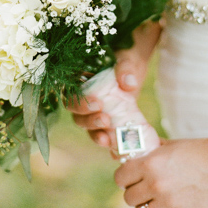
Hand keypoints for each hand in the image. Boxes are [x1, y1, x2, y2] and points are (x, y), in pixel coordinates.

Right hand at [67, 21, 161, 151]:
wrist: (136, 68)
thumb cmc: (126, 59)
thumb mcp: (127, 59)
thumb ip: (126, 68)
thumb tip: (128, 84)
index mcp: (80, 82)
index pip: (71, 97)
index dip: (80, 104)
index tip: (98, 103)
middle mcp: (83, 99)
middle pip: (77, 116)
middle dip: (89, 120)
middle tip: (105, 119)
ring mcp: (95, 112)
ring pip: (88, 128)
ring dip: (96, 135)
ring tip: (108, 138)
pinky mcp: (107, 122)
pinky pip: (102, 135)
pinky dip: (107, 143)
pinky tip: (114, 149)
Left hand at [114, 137, 207, 207]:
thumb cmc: (202, 151)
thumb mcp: (173, 146)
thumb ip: (151, 151)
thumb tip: (131, 155)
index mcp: (150, 163)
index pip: (120, 178)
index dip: (125, 179)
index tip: (132, 179)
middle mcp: (155, 183)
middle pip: (129, 198)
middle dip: (136, 194)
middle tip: (147, 191)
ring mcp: (168, 202)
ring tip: (158, 202)